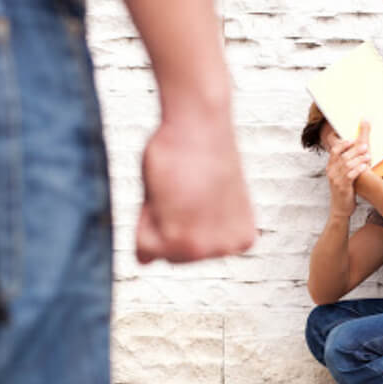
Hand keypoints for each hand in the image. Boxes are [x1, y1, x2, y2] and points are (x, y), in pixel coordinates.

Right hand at [136, 119, 254, 262]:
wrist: (200, 123)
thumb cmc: (194, 151)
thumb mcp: (192, 197)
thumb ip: (176, 228)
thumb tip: (145, 261)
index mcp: (240, 238)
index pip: (190, 249)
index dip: (179, 215)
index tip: (192, 187)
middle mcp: (229, 248)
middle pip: (172, 255)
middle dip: (163, 221)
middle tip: (178, 184)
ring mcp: (206, 249)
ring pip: (155, 251)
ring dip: (153, 218)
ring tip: (173, 187)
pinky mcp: (182, 241)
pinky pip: (143, 247)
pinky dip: (142, 218)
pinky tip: (165, 192)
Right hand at [325, 121, 371, 217]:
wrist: (340, 208)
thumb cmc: (343, 190)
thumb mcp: (340, 176)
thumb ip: (343, 165)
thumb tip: (352, 153)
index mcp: (330, 168)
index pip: (334, 152)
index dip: (343, 144)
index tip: (352, 140)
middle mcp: (331, 172)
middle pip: (343, 157)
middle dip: (355, 150)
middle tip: (365, 146)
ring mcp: (336, 180)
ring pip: (347, 165)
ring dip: (359, 159)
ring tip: (368, 156)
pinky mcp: (342, 187)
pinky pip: (350, 175)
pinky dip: (358, 169)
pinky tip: (365, 166)